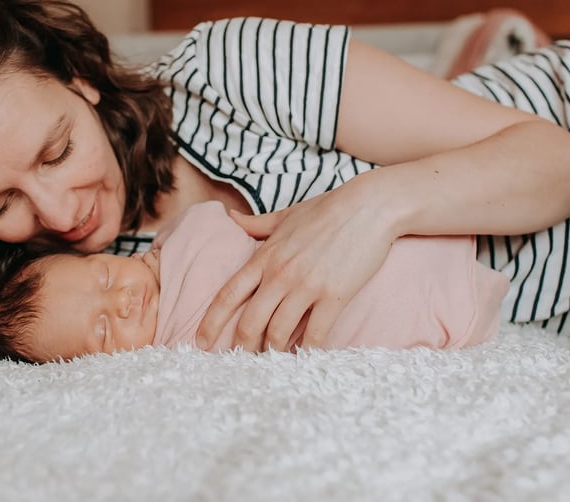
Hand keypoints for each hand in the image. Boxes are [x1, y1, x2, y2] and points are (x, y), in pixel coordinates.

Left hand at [196, 173, 396, 350]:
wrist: (369, 206)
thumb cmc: (328, 209)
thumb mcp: (285, 215)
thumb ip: (255, 223)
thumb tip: (230, 217)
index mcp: (265, 256)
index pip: (229, 294)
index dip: (212, 321)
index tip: (200, 341)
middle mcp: (280, 274)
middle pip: (250, 321)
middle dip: (241, 346)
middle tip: (238, 362)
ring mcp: (306, 286)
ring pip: (278, 332)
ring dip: (272, 352)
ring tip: (271, 363)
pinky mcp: (334, 296)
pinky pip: (315, 334)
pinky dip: (307, 351)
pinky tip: (304, 359)